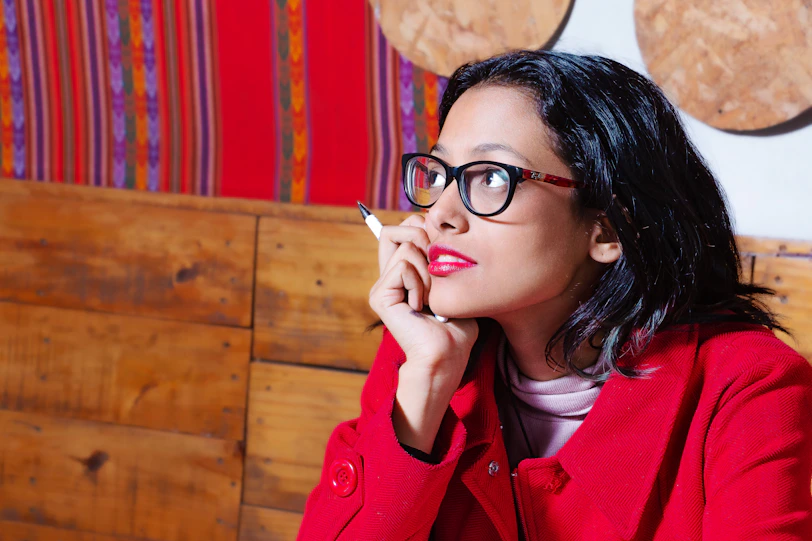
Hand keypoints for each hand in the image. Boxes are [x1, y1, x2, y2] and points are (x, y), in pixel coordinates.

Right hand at [369, 213, 479, 452]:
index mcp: (404, 273)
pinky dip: (420, 283)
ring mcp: (381, 286)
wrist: (448, 355)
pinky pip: (403, 266)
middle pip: (395, 229)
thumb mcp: (453, 283)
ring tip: (431, 298)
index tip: (442, 250)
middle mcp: (388, 277)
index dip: (423, 227)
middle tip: (437, 270)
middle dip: (424, 240)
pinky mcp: (380, 296)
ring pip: (406, 248)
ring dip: (428, 271)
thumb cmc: (457, 326)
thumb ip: (441, 256)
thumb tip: (436, 225)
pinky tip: (422, 307)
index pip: (403, 228)